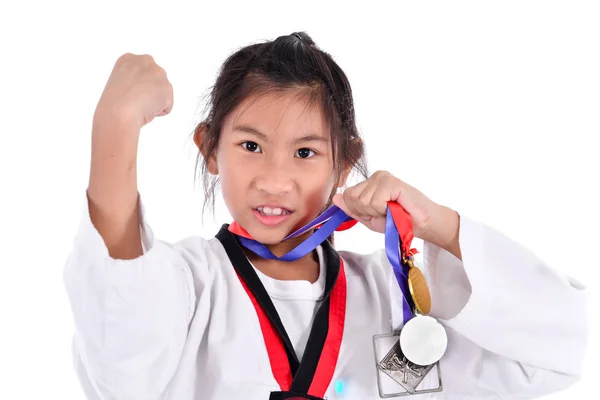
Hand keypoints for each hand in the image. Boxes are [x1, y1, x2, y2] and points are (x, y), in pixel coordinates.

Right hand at [93, 53, 173, 131]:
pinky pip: (167, 106)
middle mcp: (146, 61)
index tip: (128, 93)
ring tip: (139, 105)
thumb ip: (133, 81)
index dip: (136, 89)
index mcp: (129, 59)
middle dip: (149, 92)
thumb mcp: (119, 83)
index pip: (142, 74)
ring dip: (154, 102)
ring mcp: (158, 73)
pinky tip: (146, 109)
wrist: (118, 111)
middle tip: (135, 100)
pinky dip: (159, 112)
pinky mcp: (167, 88)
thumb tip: (143, 91)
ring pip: (162, 94)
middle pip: (155, 82)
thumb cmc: (114, 104)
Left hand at [332, 171, 460, 257]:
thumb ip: (352, 209)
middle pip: (353, 198)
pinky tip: (396, 207)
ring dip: (378, 212)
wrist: (421, 224)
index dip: (359, 211)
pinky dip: (384, 209)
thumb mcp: (369, 218)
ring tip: (392, 210)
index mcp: (369, 184)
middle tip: (386, 212)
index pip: (347, 196)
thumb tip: (335, 198)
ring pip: (363, 201)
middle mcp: (375, 177)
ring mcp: (383, 177)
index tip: (376, 214)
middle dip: (367, 212)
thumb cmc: (398, 221)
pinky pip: (375, 201)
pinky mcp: (391, 182)